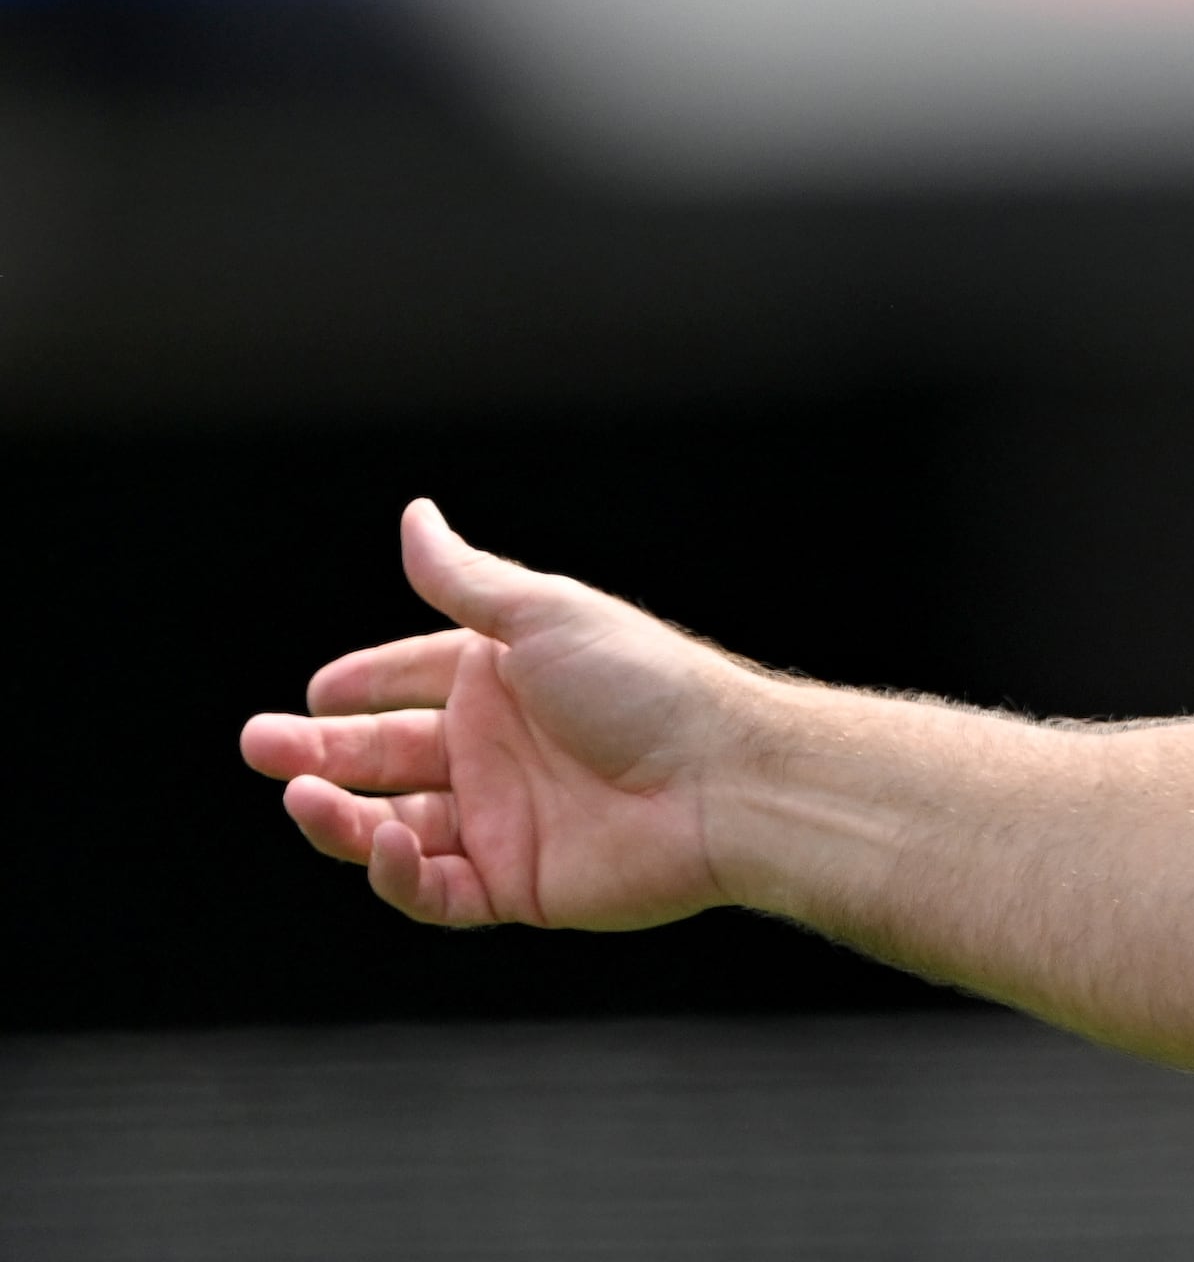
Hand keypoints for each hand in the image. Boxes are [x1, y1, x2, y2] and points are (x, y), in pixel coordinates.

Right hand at [242, 500, 759, 928]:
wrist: (722, 778)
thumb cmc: (644, 684)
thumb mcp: (543, 615)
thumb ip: (465, 579)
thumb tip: (414, 516)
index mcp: (503, 681)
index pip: (408, 682)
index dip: (358, 688)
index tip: (309, 692)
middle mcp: (498, 751)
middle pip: (384, 756)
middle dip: (317, 752)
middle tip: (259, 747)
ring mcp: (503, 820)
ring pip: (392, 825)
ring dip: (339, 814)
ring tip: (301, 794)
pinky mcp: (516, 885)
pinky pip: (434, 890)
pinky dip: (396, 872)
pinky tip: (379, 840)